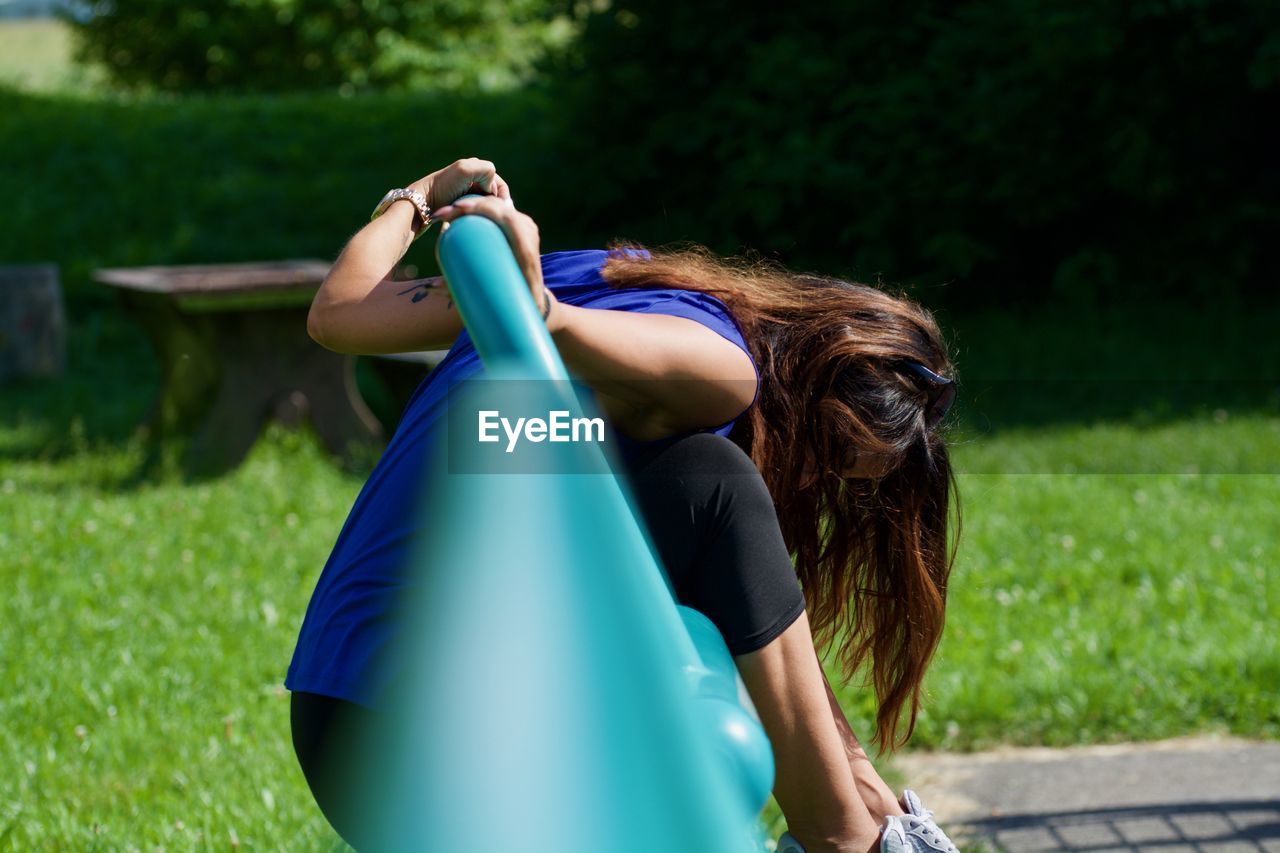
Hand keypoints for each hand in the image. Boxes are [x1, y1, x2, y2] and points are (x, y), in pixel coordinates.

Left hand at [409, 157, 511, 211]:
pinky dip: (479, 216)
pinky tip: (477, 222)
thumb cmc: (442, 187)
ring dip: (487, 212)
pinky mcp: (461, 205)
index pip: (499, 185)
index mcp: (476, 168)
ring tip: (485, 221)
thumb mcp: (465, 170)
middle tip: (493, 218)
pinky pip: (477, 212)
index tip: (501, 211)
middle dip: (495, 206)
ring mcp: (467, 193)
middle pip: (494, 196)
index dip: (502, 197)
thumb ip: (485, 170)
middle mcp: (473, 179)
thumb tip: (493, 188)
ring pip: (487, 205)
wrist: (421, 203)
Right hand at [430, 195, 552, 322]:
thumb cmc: (511, 301)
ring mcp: (526, 226)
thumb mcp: (492, 298)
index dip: (480, 209)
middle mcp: (528, 232)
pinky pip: (500, 209)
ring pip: (497, 204)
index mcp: (525, 248)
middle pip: (498, 207)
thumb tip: (430, 287)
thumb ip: (462, 293)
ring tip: (449, 211)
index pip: (505, 218)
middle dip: (468, 204)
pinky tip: (463, 206)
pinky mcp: (520, 224)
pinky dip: (481, 206)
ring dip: (472, 203)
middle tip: (443, 213)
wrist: (535, 296)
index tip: (456, 210)